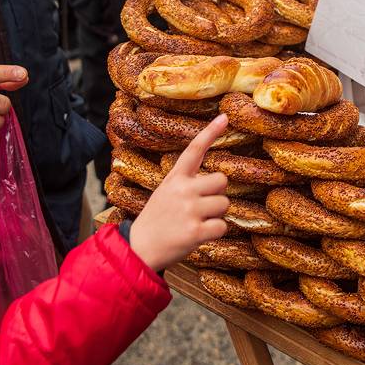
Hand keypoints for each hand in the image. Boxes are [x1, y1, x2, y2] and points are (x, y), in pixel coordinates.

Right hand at [128, 114, 230, 269]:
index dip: (210, 132)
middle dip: (217, 193)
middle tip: (202, 206)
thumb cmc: (157, 220)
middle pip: (221, 180)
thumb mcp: (166, 191)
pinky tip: (199, 234)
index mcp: (175, 178)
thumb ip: (187, 182)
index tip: (224, 117)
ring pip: (224, 204)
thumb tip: (217, 180)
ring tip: (197, 222)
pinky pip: (222, 226)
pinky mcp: (196, 231)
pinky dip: (215, 232)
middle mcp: (183, 190)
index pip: (194, 149)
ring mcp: (190, 210)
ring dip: (216, 215)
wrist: (139, 248)